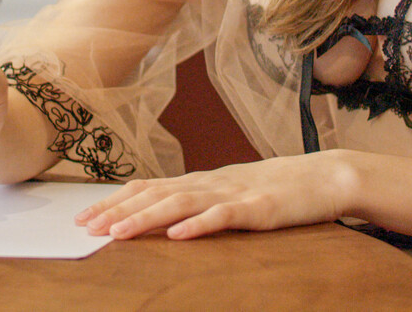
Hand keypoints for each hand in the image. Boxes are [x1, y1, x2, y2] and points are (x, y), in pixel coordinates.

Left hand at [75, 152, 355, 240]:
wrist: (326, 177)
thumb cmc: (279, 189)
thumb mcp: (231, 193)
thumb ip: (200, 201)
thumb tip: (163, 215)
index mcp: (203, 180)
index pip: (149, 188)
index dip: (115, 201)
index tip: (84, 217)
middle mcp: (211, 183)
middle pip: (156, 195)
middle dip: (118, 211)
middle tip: (86, 227)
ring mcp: (234, 193)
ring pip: (181, 204)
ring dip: (146, 218)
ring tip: (117, 232)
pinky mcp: (259, 208)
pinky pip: (225, 216)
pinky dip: (199, 224)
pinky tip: (178, 235)